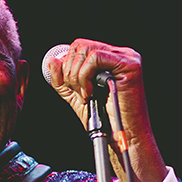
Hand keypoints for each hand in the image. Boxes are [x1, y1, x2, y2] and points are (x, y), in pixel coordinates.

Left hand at [44, 39, 166, 181]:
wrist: (121, 137)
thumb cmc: (103, 120)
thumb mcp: (75, 95)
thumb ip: (62, 80)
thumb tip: (52, 60)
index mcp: (109, 58)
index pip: (80, 47)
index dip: (67, 65)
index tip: (69, 86)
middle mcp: (119, 54)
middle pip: (80, 45)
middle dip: (70, 71)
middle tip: (78, 92)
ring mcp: (127, 57)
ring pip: (86, 49)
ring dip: (77, 75)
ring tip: (85, 94)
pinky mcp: (129, 65)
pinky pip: (96, 57)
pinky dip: (85, 75)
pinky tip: (91, 92)